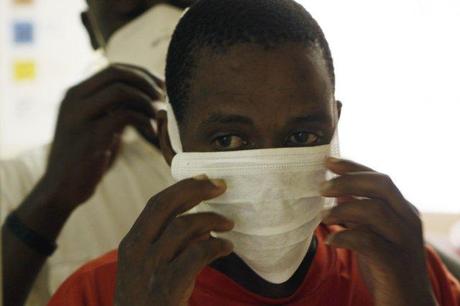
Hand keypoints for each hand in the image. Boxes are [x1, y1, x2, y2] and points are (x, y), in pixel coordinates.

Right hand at [42, 65, 163, 211]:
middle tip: (163, 97)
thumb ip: (114, 109)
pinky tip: (152, 132)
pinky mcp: (90, 136)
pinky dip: (144, 120)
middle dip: (146, 82)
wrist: (61, 188)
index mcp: (75, 94)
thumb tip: (146, 96)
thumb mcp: (98, 126)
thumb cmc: (85, 158)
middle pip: (117, 74)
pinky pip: (124, 116)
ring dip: (146, 101)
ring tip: (158, 115)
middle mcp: (74, 100)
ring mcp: (80, 116)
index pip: (112, 69)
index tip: (160, 85)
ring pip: (120, 91)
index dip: (141, 74)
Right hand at [115, 176, 233, 305]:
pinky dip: (216, 246)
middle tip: (220, 186)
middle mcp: (137, 251)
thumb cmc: (147, 302)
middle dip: (195, 190)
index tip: (203, 179)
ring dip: (211, 220)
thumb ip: (170, 245)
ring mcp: (151, 269)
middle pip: (166, 206)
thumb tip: (203, 225)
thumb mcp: (148, 269)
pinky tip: (227, 247)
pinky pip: (197, 254)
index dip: (182, 188)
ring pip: (183, 227)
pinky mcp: (167, 287)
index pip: (156, 204)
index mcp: (131, 244)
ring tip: (229, 224)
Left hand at [321, 158, 437, 305]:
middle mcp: (408, 221)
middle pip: (382, 185)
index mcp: (402, 210)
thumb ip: (358, 212)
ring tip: (322, 217)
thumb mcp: (371, 233)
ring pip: (376, 210)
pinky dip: (346, 236)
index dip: (352, 167)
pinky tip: (331, 240)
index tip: (327, 161)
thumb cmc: (385, 265)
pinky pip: (369, 242)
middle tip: (321, 187)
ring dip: (342, 209)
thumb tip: (337, 189)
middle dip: (348, 180)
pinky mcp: (395, 264)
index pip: (379, 178)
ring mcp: (404, 242)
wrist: (407, 303)